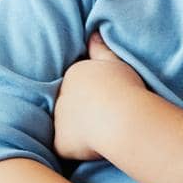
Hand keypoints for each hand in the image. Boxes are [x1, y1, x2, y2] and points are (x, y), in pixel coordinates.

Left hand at [53, 33, 146, 160]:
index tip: (107, 101)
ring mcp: (58, 119)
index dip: (92, 94)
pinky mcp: (60, 142)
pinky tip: (91, 151)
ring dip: (77, 132)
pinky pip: (64, 148)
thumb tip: (93, 32)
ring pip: (65, 127)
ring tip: (98, 136)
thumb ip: (101, 48)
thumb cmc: (124, 88)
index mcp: (74, 75)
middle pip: (68, 105)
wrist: (121, 117)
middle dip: (81, 112)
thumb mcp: (116, 62)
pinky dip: (75, 150)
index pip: (77, 85)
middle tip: (104, 120)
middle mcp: (61, 95)